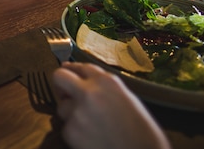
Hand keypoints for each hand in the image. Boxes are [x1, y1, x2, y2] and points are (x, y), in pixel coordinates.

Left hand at [51, 62, 170, 148]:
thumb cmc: (142, 134)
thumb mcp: (128, 101)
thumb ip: (106, 89)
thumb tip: (87, 82)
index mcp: (108, 82)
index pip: (82, 66)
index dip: (74, 70)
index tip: (69, 71)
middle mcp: (90, 93)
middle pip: (60, 76)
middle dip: (61, 84)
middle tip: (66, 92)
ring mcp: (78, 112)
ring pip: (62, 106)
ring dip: (71, 113)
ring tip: (91, 124)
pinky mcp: (71, 131)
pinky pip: (66, 127)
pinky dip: (75, 132)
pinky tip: (91, 137)